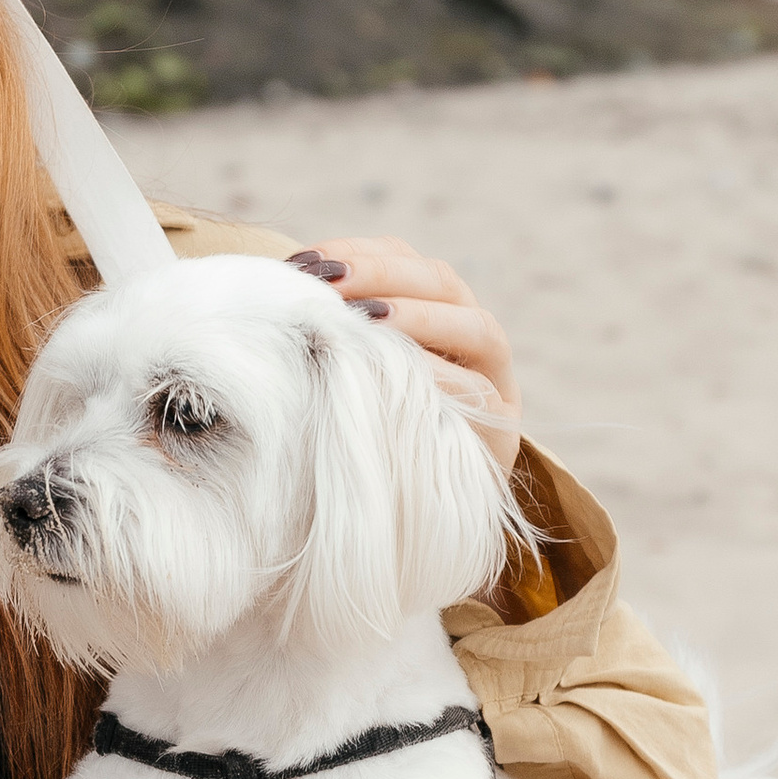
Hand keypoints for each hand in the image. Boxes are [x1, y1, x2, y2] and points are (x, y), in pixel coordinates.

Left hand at [287, 236, 523, 468]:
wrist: (402, 525)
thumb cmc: (360, 439)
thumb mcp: (344, 378)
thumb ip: (332, 334)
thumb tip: (278, 292)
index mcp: (435, 311)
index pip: (407, 261)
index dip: (361, 254)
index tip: (308, 262)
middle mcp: (471, 340)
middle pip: (443, 283)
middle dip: (384, 275)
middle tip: (330, 283)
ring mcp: (494, 384)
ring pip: (478, 329)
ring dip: (419, 317)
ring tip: (366, 320)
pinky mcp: (498, 431)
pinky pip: (479, 394)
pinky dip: (439, 377)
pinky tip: (396, 374)